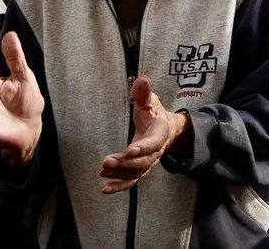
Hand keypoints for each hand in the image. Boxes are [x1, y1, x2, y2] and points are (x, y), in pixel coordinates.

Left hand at [99, 76, 184, 193]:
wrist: (166, 129)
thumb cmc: (155, 113)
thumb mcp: (150, 100)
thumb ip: (143, 93)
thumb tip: (142, 79)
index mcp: (160, 132)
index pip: (154, 142)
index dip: (143, 147)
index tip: (129, 150)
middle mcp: (156, 150)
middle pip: (144, 162)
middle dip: (126, 163)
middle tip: (107, 162)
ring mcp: (149, 161)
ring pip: (137, 172)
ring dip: (120, 174)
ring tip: (102, 170)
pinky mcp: (140, 168)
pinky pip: (131, 180)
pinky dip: (119, 186)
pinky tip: (104, 189)